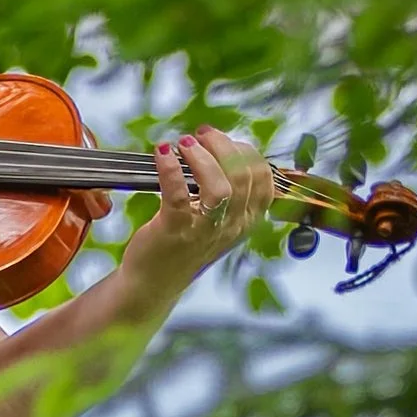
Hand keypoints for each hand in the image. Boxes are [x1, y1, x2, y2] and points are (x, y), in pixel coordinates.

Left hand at [123, 128, 275, 292]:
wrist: (154, 282)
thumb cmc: (184, 243)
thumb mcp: (217, 220)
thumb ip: (227, 191)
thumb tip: (221, 149)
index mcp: (245, 220)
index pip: (263, 180)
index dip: (245, 152)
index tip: (224, 141)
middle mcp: (231, 226)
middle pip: (243, 177)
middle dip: (222, 146)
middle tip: (200, 135)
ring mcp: (204, 230)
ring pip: (220, 188)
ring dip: (202, 158)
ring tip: (184, 144)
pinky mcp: (175, 231)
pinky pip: (177, 194)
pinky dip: (170, 168)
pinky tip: (161, 153)